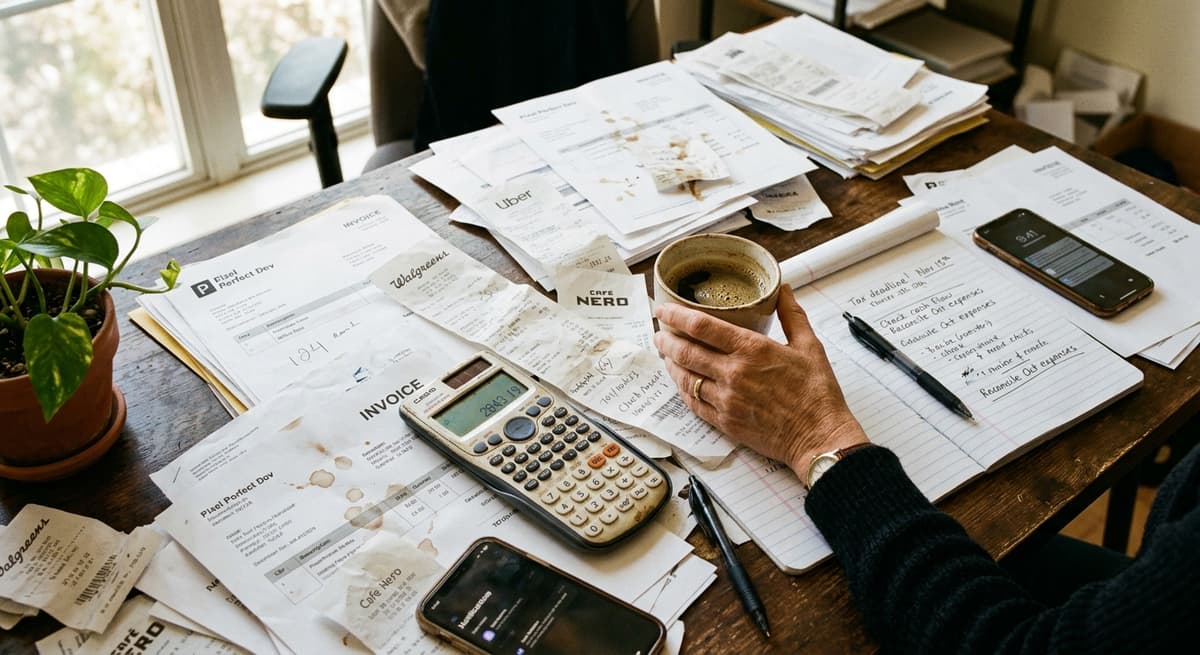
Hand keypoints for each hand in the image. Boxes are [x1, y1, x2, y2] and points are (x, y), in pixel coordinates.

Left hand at [654, 287, 868, 476]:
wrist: (819, 436)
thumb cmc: (816, 393)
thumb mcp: (809, 346)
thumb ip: (792, 314)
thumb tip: (785, 289)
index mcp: (752, 349)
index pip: (701, 327)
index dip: (676, 316)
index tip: (664, 310)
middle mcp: (734, 373)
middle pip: (686, 351)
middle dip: (666, 340)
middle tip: (659, 333)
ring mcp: (726, 399)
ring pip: (685, 378)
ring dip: (670, 364)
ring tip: (666, 355)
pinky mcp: (725, 422)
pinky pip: (693, 403)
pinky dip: (683, 389)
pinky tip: (681, 382)